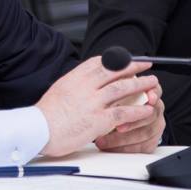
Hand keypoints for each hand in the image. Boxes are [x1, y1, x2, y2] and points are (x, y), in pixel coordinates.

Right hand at [37, 56, 160, 156]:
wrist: (38, 130)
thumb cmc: (44, 116)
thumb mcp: (58, 90)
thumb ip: (73, 85)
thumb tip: (83, 85)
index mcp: (74, 78)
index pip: (99, 62)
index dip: (115, 60)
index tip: (125, 59)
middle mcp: (85, 86)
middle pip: (115, 71)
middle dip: (133, 67)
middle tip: (145, 65)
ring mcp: (93, 102)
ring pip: (123, 88)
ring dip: (140, 85)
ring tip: (152, 84)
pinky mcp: (98, 119)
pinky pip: (124, 112)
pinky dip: (137, 110)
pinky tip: (146, 109)